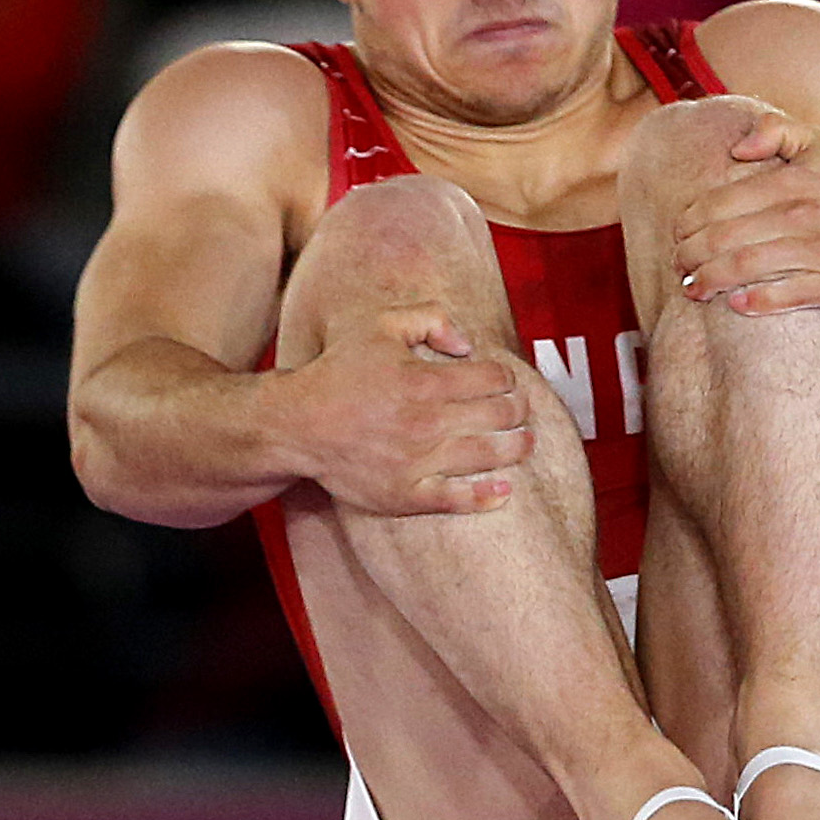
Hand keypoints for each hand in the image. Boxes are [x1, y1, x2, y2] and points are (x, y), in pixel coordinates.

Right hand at [285, 307, 538, 513]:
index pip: (493, 379)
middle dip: (518, 410)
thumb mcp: (379, 326)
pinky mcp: (405, 494)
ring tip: (524, 442)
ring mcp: (417, 462)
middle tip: (520, 410)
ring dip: (517, 447)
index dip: (506, 378)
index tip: (503, 382)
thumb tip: (468, 345)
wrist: (296, 425)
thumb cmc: (339, 372)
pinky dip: (487, 496)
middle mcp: (426, 423)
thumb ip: (430, 319)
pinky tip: (504, 490)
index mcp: (424, 381)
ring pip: (489, 455)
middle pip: (500, 416)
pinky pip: (457, 500)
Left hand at [671, 111, 819, 316]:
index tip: (678, 235)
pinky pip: (783, 296)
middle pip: (725, 237)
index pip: (721, 202)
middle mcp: (805, 214)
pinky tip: (734, 303)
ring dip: (709, 281)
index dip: (689, 223)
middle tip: (679, 266)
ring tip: (692, 289)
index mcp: (794, 180)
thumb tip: (736, 149)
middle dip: (690, 255)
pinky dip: (752, 301)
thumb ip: (778, 131)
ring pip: (745, 267)